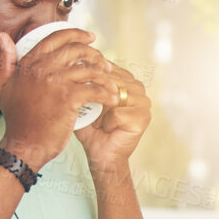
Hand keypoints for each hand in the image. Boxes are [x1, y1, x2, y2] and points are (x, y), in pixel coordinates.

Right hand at [0, 27, 121, 169]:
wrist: (24, 144)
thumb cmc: (16, 119)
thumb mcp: (3, 86)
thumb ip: (6, 60)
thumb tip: (3, 36)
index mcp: (29, 62)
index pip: (55, 38)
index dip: (75, 34)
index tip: (90, 38)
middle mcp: (42, 67)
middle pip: (75, 49)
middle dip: (94, 53)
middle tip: (105, 63)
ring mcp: (55, 81)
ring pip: (88, 69)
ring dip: (104, 75)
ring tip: (112, 83)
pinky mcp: (68, 97)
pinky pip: (94, 89)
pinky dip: (106, 93)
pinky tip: (111, 99)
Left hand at [77, 60, 151, 176]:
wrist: (101, 155)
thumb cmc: (92, 128)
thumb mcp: (85, 99)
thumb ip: (85, 80)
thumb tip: (75, 63)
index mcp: (126, 79)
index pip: (106, 67)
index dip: (90, 79)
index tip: (83, 95)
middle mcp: (138, 87)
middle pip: (109, 81)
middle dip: (95, 97)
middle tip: (92, 113)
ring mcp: (144, 102)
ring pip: (112, 96)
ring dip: (100, 111)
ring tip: (100, 122)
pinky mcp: (143, 117)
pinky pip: (116, 113)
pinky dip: (106, 123)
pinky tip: (107, 129)